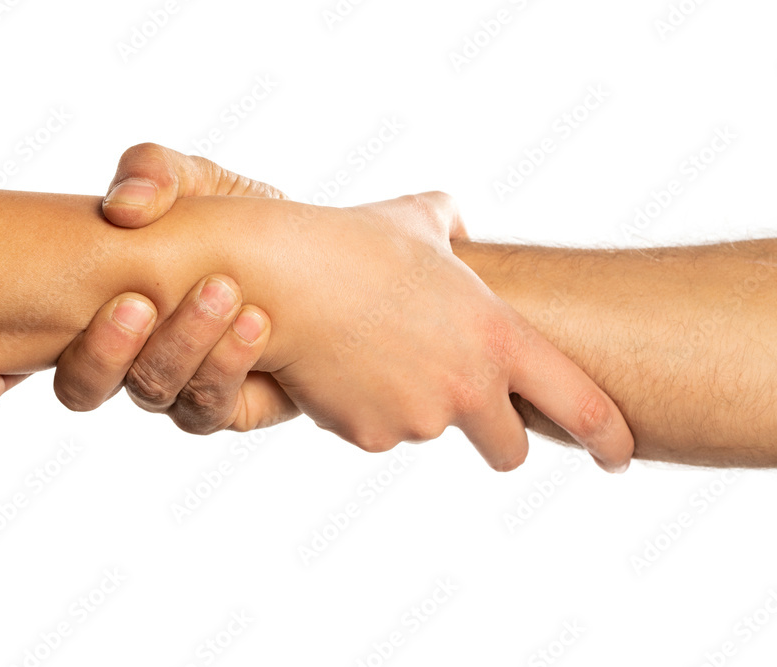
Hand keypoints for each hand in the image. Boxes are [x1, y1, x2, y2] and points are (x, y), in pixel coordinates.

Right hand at [0, 143, 298, 431]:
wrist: (301, 254)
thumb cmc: (226, 216)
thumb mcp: (191, 180)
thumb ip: (153, 174)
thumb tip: (123, 206)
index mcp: (92, 310)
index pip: (24, 352)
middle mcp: (123, 358)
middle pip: (82, 385)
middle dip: (105, 349)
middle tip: (137, 302)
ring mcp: (169, 388)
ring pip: (151, 393)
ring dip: (182, 345)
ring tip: (224, 292)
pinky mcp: (220, 405)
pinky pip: (209, 407)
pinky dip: (228, 365)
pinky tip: (255, 324)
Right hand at [124, 192, 633, 471]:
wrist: (281, 278)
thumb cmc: (353, 242)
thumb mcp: (417, 218)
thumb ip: (451, 221)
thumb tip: (459, 223)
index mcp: (498, 337)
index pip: (580, 405)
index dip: (609, 437)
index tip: (620, 457)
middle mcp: (470, 388)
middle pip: (508, 451)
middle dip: (496, 440)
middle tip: (470, 410)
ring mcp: (421, 419)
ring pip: (427, 429)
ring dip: (409, 404)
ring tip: (368, 351)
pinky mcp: (371, 436)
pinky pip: (377, 431)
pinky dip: (365, 409)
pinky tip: (339, 368)